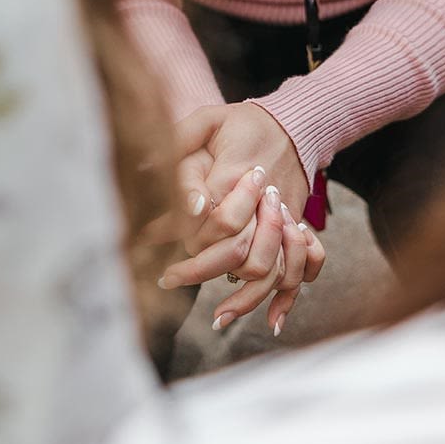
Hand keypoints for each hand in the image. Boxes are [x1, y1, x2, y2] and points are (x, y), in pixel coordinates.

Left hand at [148, 103, 321, 333]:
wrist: (295, 123)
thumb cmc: (242, 123)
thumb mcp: (207, 119)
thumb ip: (177, 139)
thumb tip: (144, 167)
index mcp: (236, 175)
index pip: (210, 218)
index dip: (178, 234)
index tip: (145, 240)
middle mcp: (264, 203)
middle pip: (238, 252)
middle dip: (201, 272)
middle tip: (167, 280)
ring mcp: (285, 218)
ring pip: (270, 269)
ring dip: (245, 299)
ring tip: (217, 319)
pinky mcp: (296, 228)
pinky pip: (300, 270)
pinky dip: (289, 298)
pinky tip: (273, 323)